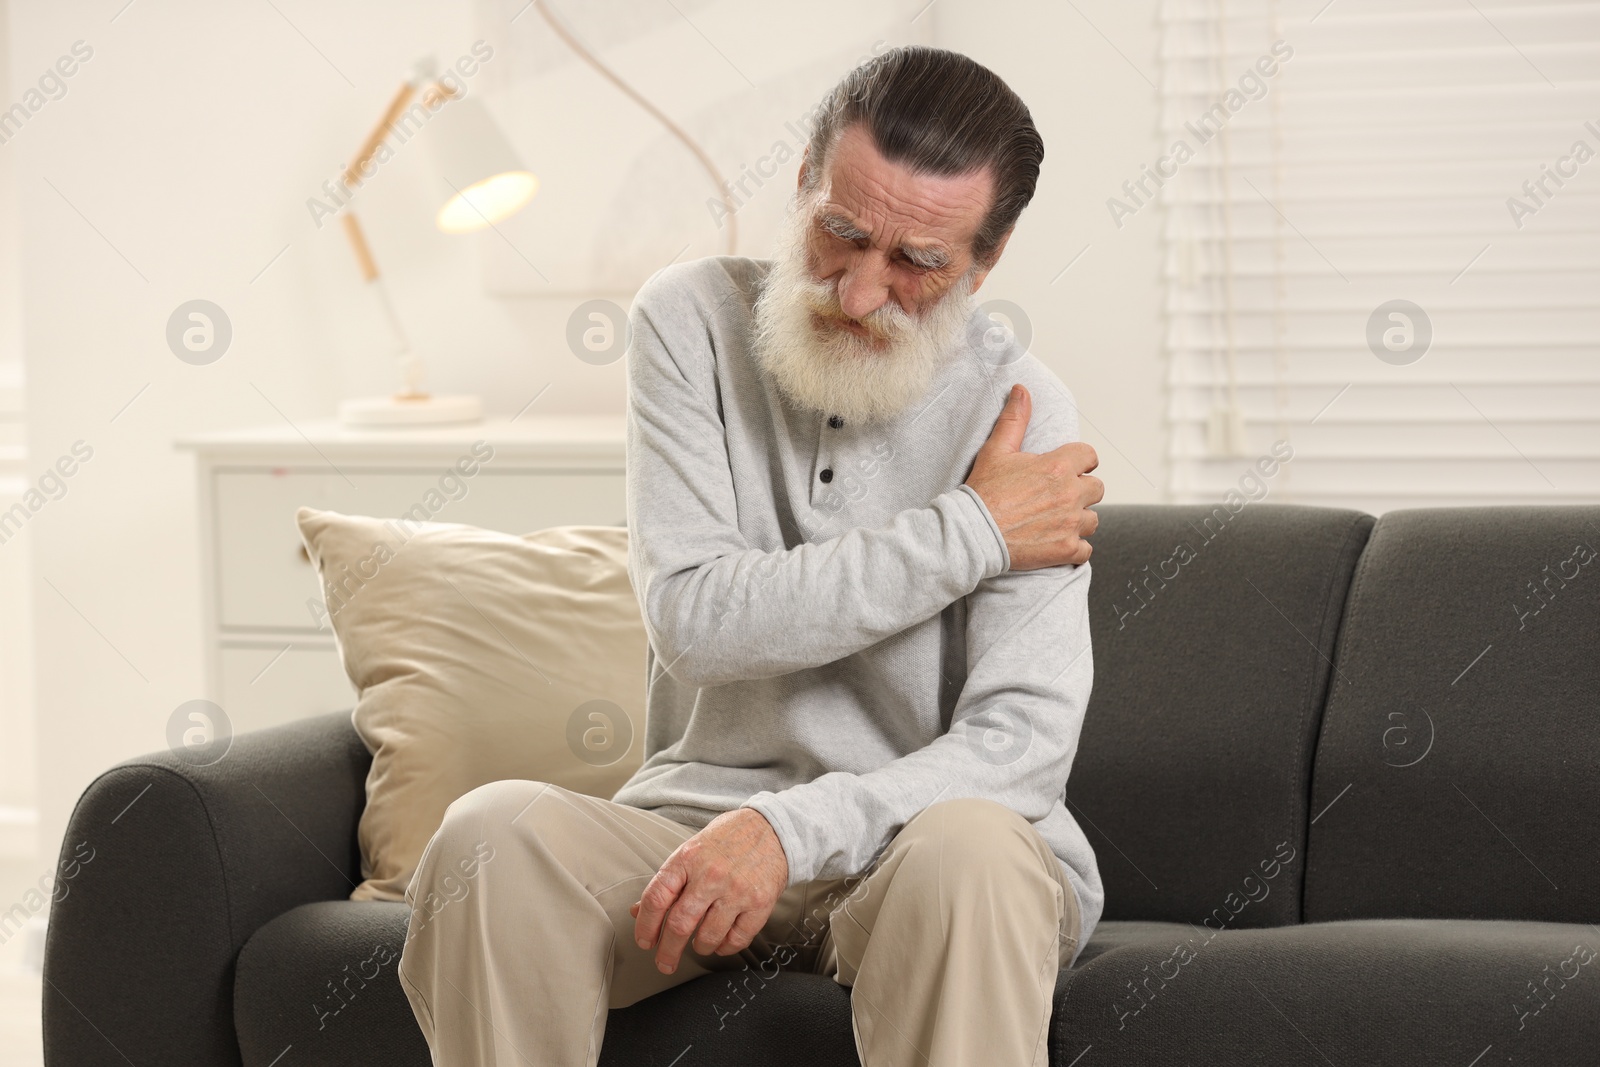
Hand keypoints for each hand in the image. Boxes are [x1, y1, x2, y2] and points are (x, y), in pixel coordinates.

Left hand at [629, 807, 788, 973]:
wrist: (773, 827)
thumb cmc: (728, 839)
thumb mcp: (692, 850)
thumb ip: (668, 881)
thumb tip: (638, 911)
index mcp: (688, 858)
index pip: (656, 898)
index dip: (645, 926)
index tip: (644, 941)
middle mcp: (711, 875)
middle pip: (679, 924)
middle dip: (667, 951)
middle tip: (664, 962)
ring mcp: (737, 890)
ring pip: (707, 937)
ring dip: (699, 947)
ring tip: (698, 945)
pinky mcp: (760, 903)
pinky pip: (737, 939)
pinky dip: (725, 947)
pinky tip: (721, 942)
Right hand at [965, 383, 1102, 569]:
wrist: (972, 533)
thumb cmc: (983, 493)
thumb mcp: (996, 451)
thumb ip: (1014, 420)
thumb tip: (1022, 391)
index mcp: (1058, 466)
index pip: (1089, 456)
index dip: (1079, 462)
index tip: (1068, 469)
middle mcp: (1070, 494)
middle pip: (1096, 488)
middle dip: (1081, 491)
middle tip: (1058, 497)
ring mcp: (1070, 523)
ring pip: (1093, 519)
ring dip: (1079, 520)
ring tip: (1056, 521)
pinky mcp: (1066, 549)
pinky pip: (1086, 550)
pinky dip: (1075, 548)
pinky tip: (1058, 543)